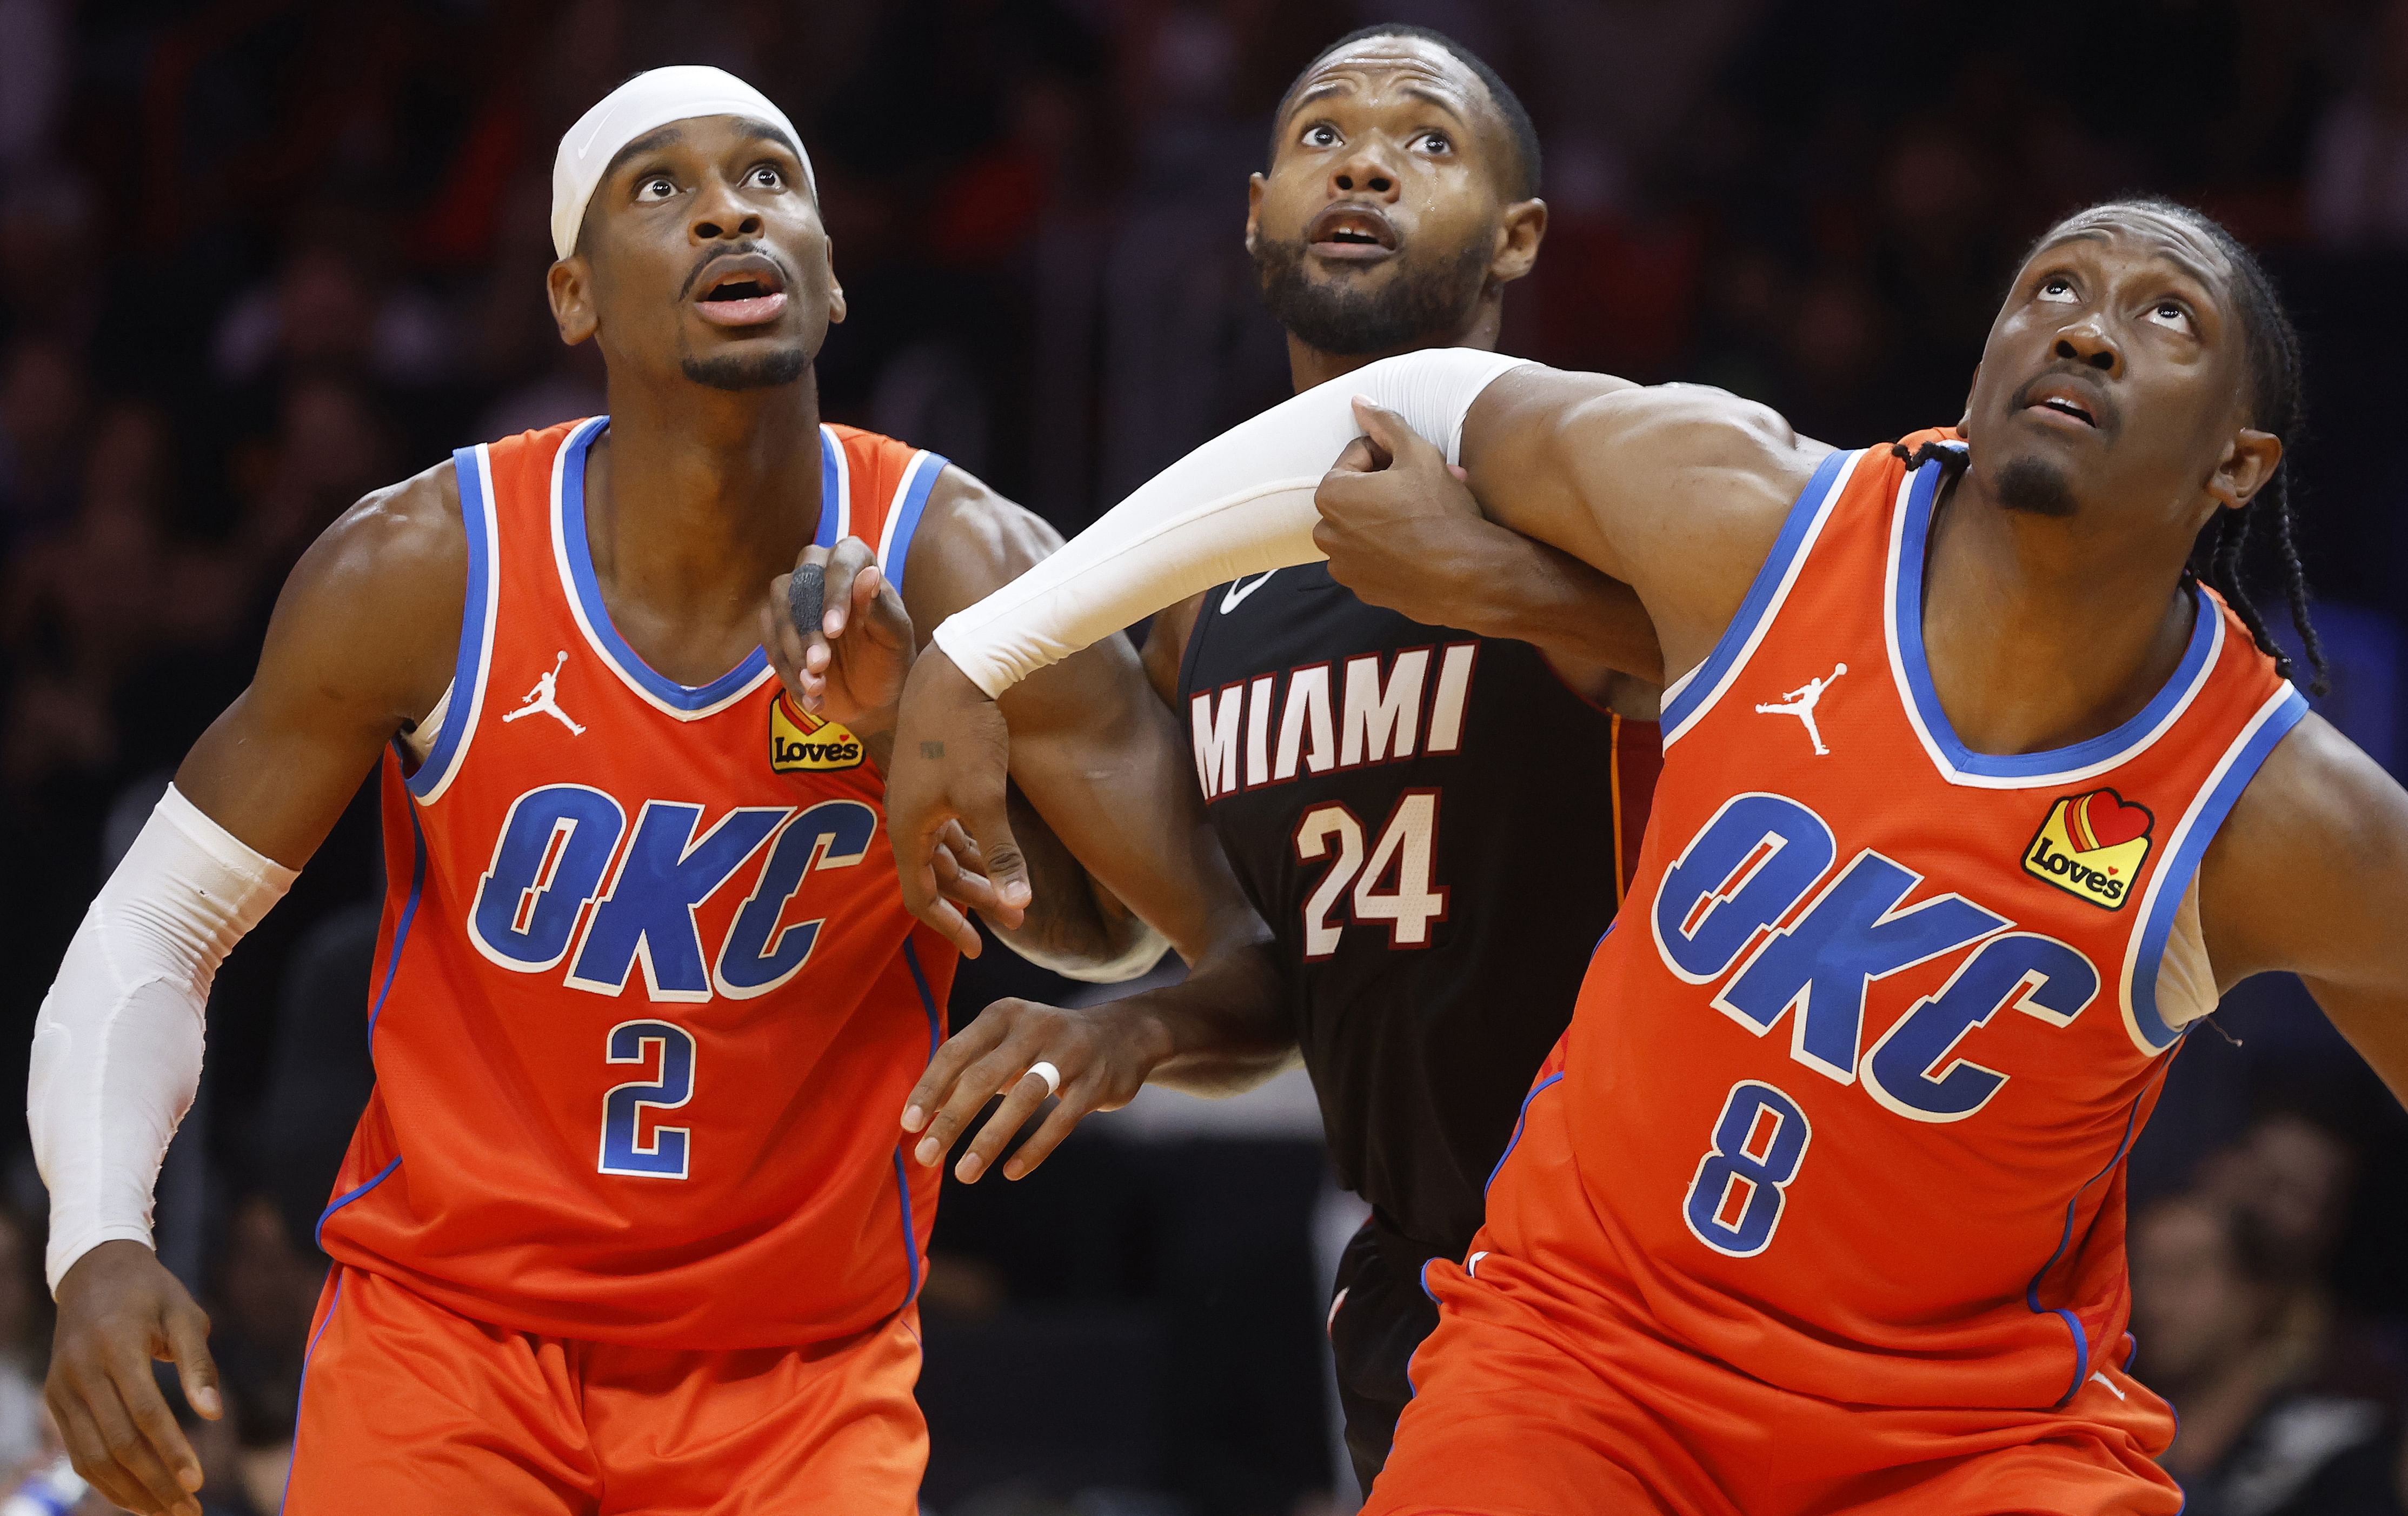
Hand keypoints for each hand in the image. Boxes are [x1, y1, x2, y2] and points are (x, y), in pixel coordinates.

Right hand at [46, 1241, 220, 1515]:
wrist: (94, 1272)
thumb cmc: (152, 1294)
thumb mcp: (185, 1315)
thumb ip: (199, 1364)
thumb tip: (214, 1415)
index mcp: (116, 1346)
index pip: (145, 1413)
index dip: (171, 1451)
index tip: (198, 1483)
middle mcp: (81, 1371)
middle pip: (118, 1443)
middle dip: (155, 1483)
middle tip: (189, 1510)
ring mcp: (62, 1388)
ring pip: (92, 1457)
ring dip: (130, 1491)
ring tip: (167, 1512)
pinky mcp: (54, 1399)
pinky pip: (77, 1451)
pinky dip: (105, 1480)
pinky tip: (135, 1497)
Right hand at [762, 536, 913, 725]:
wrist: (870, 695)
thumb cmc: (888, 658)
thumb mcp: (895, 638)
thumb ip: (881, 608)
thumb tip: (869, 574)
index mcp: (855, 563)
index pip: (840, 564)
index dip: (834, 595)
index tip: (834, 630)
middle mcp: (819, 572)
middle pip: (798, 586)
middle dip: (807, 631)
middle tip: (820, 666)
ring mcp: (794, 599)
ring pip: (778, 613)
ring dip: (792, 653)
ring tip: (816, 687)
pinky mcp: (777, 628)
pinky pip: (770, 642)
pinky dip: (787, 671)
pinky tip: (809, 696)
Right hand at [887, 651, 1029, 955]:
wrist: (952, 670)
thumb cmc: (964, 733)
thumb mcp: (985, 798)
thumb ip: (1001, 853)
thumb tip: (1018, 907)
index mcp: (907, 828)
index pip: (921, 896)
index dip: (949, 925)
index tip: (979, 949)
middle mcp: (905, 817)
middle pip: (936, 877)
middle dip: (973, 900)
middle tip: (1014, 919)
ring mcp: (917, 798)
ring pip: (943, 852)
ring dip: (975, 874)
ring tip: (1012, 894)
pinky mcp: (932, 779)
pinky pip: (947, 828)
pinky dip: (969, 846)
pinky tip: (993, 852)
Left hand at [901, 997, 1171, 1181]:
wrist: (1123, 1035)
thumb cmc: (1046, 1046)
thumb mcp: (1006, 1046)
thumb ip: (966, 1072)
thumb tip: (921, 1114)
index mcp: (1004, 1015)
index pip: (957, 1051)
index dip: (930, 1088)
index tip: (908, 1125)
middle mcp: (1034, 1027)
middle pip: (984, 1077)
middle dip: (952, 1120)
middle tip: (925, 1157)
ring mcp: (1069, 1054)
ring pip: (1023, 1099)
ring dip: (990, 1139)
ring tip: (964, 1174)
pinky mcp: (1096, 1082)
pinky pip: (1062, 1120)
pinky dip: (1035, 1148)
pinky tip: (1011, 1172)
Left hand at [1312, 397, 1494, 625]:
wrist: (1469, 576)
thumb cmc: (1441, 513)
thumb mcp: (1418, 453)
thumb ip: (1384, 423)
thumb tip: (1358, 402)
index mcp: (1331, 495)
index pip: (1358, 455)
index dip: (1392, 455)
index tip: (1416, 467)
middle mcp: (1326, 533)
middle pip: (1359, 492)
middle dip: (1390, 485)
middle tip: (1426, 488)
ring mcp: (1343, 565)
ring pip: (1367, 523)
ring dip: (1390, 514)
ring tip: (1427, 515)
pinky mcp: (1363, 589)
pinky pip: (1374, 556)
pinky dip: (1391, 546)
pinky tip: (1421, 545)